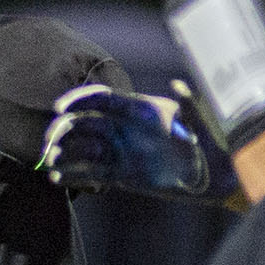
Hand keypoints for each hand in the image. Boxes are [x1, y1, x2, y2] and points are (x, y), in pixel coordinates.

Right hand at [40, 84, 233, 201]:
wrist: (214, 177)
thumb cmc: (211, 147)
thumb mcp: (202, 128)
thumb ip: (189, 109)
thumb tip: (180, 86)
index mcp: (139, 110)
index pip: (101, 99)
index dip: (79, 100)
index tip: (60, 109)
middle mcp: (125, 128)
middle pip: (84, 122)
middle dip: (64, 130)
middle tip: (50, 144)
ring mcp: (119, 150)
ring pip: (81, 147)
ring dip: (63, 152)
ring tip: (52, 163)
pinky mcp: (118, 173)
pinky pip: (88, 172)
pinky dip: (71, 174)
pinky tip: (57, 178)